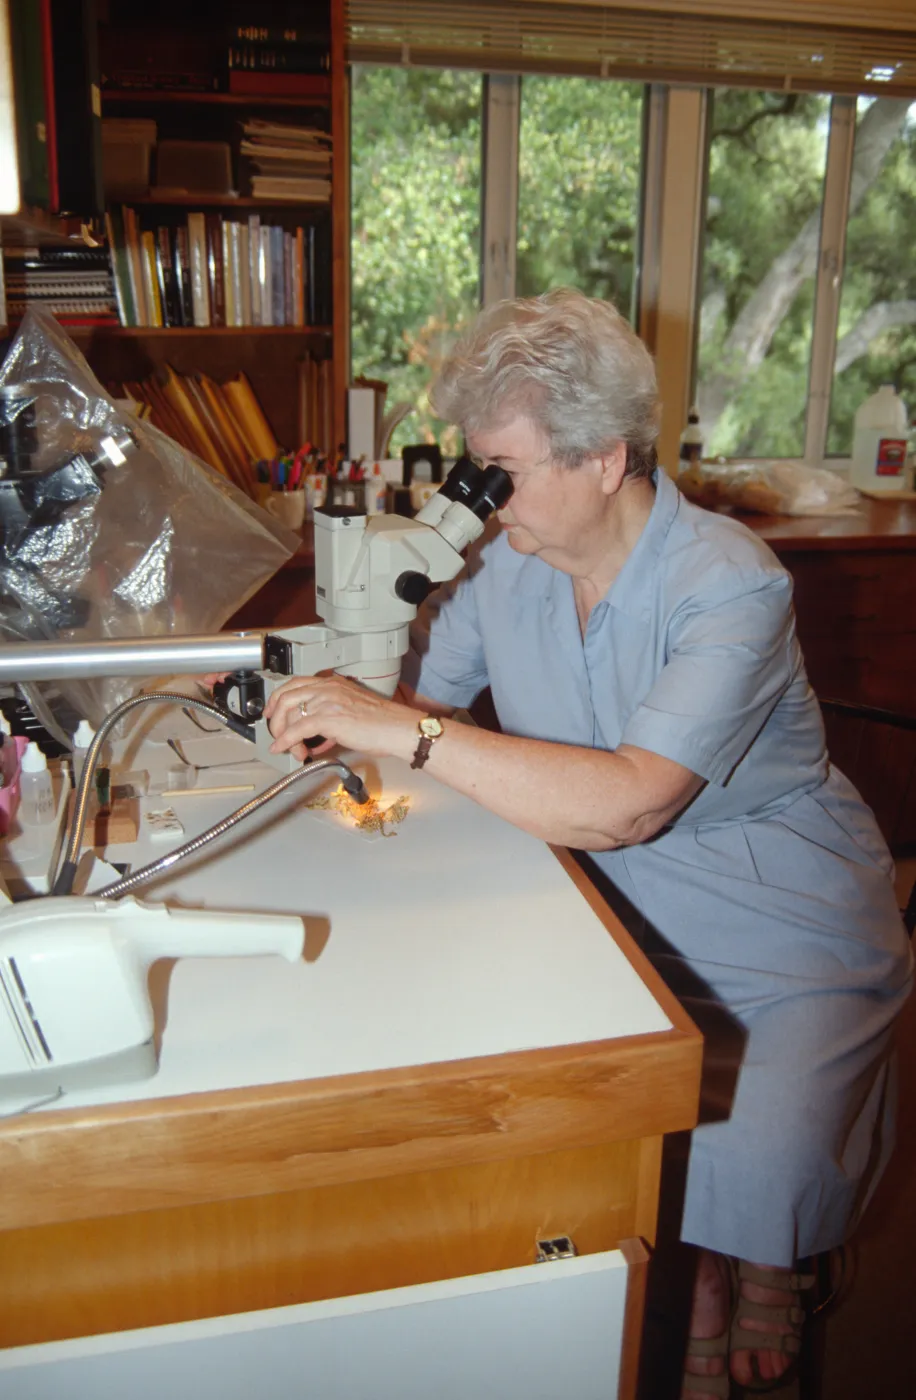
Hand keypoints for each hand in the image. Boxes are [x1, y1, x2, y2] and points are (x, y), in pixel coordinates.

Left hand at [263, 675, 417, 763]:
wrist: (398, 728)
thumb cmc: (383, 723)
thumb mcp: (352, 710)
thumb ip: (331, 717)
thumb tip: (317, 735)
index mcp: (333, 684)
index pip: (295, 684)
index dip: (278, 699)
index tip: (272, 711)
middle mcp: (328, 688)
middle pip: (286, 697)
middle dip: (275, 718)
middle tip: (275, 733)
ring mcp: (327, 701)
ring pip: (289, 714)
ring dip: (284, 736)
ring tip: (293, 750)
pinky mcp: (329, 718)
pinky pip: (297, 729)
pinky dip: (286, 741)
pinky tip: (284, 749)